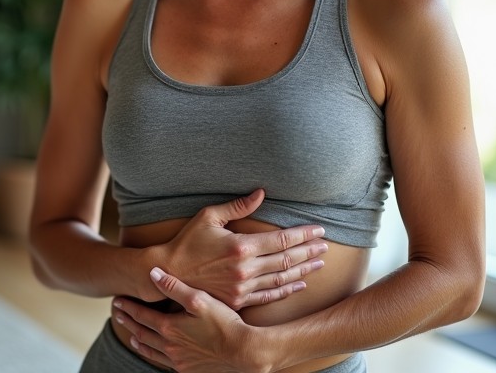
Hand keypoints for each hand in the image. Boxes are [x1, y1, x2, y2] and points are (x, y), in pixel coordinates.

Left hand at [114, 267, 267, 372]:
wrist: (244, 353)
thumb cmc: (224, 323)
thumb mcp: (199, 299)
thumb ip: (174, 286)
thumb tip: (152, 272)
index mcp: (169, 328)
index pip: (142, 315)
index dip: (128, 306)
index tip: (117, 301)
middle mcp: (169, 347)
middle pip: (142, 333)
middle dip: (129, 322)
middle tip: (118, 315)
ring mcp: (179, 361)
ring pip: (152, 351)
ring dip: (140, 341)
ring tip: (132, 336)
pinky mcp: (189, 371)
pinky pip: (165, 364)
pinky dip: (156, 357)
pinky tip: (159, 354)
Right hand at [161, 190, 326, 308]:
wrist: (169, 273)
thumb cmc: (187, 242)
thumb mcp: (209, 217)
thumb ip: (237, 207)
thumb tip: (261, 193)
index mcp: (241, 246)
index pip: (282, 240)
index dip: (303, 235)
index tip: (319, 230)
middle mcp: (246, 269)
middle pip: (287, 259)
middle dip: (309, 251)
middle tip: (326, 246)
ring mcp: (243, 288)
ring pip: (282, 279)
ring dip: (303, 270)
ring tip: (319, 263)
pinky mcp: (239, 301)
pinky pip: (269, 296)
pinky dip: (287, 290)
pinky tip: (300, 284)